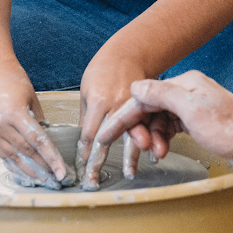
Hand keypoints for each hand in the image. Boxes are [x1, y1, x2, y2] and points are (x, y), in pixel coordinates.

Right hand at [0, 76, 67, 187]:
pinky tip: (26, 174)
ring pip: (14, 157)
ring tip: (44, 181)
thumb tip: (47, 142)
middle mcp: (0, 125)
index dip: (51, 159)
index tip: (62, 172)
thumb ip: (38, 120)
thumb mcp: (32, 98)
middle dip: (43, 168)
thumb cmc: (14, 80)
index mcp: (14, 113)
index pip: (37, 141)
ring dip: (30, 171)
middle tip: (58, 179)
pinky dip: (15, 166)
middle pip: (26, 152)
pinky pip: (2, 155)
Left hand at [77, 50, 153, 188]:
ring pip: (132, 136)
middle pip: (108, 139)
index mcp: (98, 101)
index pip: (89, 134)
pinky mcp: (147, 105)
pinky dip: (148, 142)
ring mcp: (133, 105)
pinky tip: (150, 155)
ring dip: (130, 157)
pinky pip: (147, 127)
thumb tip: (82, 141)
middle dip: (101, 161)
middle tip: (96, 179)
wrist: (128, 53)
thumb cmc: (103, 71)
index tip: (81, 167)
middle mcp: (116, 104)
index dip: (85, 152)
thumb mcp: (86, 91)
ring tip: (129, 174)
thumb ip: (86, 116)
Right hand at [90, 71, 232, 178]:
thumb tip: (136, 87)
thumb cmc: (231, 131)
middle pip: (151, 108)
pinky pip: (172, 128)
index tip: (106, 133)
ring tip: (157, 153)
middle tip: (138, 149)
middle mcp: (189, 91)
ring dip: (154, 137)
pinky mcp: (199, 122)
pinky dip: (165, 139)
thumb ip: (162, 95)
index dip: (124, 115)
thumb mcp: (192, 111)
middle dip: (141, 129)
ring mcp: (194, 107)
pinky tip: (164, 150)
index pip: (145, 96)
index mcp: (186, 83)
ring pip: (161, 120)